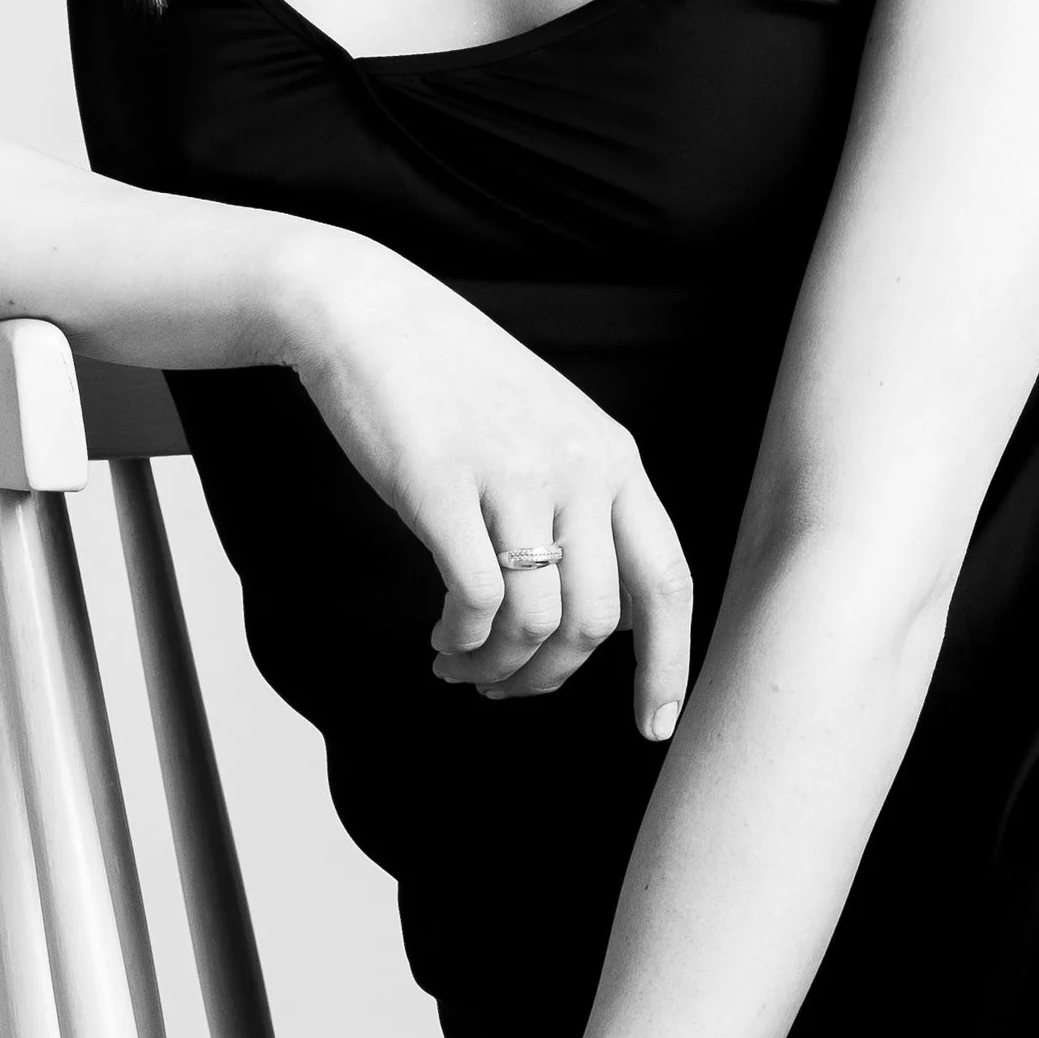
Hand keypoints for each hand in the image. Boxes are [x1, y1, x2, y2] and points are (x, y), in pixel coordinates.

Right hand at [269, 228, 694, 738]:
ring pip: (537, 623)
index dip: (668, 663)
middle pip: (598, 622)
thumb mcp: (551, 427)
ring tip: (461, 666)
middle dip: (552, 678)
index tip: (655, 724)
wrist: (370, 313)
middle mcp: (579, 470)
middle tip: (505, 690)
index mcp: (615, 459)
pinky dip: (461, 641)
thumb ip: (585, 502)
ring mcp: (514, 477)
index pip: (668, 580)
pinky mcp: (444, 488)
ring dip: (499, 668)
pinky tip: (440, 639)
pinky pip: (473, 601)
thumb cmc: (455, 379)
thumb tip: (599, 612)